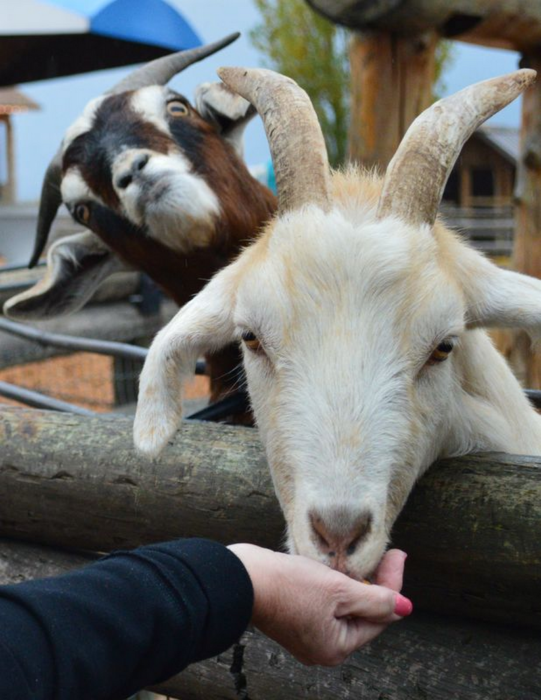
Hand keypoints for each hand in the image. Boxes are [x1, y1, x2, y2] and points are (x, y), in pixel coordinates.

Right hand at [228, 544, 410, 665]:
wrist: (242, 579)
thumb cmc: (289, 586)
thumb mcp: (339, 590)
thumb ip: (375, 600)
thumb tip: (405, 608)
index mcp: (336, 647)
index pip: (378, 616)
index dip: (391, 585)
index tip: (398, 555)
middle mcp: (322, 647)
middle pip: (361, 613)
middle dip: (374, 582)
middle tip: (386, 552)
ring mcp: (306, 634)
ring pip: (343, 606)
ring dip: (354, 581)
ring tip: (361, 556)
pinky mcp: (293, 617)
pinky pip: (324, 603)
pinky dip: (334, 585)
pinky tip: (335, 565)